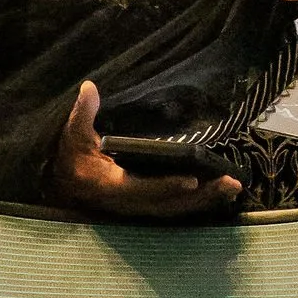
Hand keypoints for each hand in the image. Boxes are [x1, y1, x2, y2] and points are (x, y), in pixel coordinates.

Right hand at [47, 79, 239, 219]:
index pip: (141, 188)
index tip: (191, 179)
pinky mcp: (146, 205)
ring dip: (205, 201)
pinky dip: (197, 203)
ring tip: (233, 187)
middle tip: (229, 183)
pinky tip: (220, 194)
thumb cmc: (72, 154)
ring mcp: (138, 206)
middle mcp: (126, 202)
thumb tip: (89, 88)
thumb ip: (82, 112)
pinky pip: (174, 208)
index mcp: (109, 184)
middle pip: (167, 204)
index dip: (165, 186)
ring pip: (175, 209)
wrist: (65, 183)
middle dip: (199, 196)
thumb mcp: (73, 132)